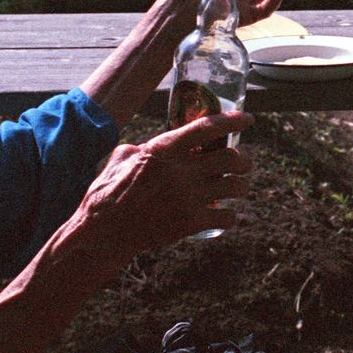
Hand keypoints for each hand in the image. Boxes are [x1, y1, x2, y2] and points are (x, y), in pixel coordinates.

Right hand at [71, 110, 254, 264]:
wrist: (104, 233)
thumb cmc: (107, 193)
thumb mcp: (120, 158)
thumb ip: (143, 148)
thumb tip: (156, 145)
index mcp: (163, 151)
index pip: (206, 128)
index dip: (232, 121)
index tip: (248, 119)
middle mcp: (180, 171)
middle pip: (230, 158)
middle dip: (243, 160)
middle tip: (243, 164)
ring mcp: (187, 198)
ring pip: (234, 187)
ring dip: (241, 186)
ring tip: (239, 187)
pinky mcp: (190, 223)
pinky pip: (226, 217)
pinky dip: (230, 216)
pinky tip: (225, 215)